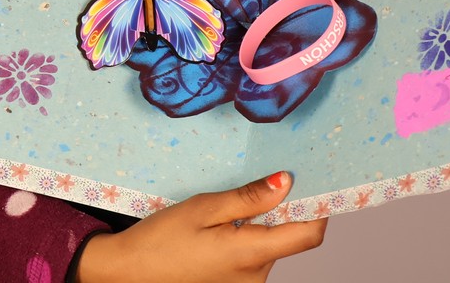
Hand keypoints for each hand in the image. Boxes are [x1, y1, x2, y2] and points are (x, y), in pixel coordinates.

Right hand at [75, 171, 325, 282]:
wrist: (130, 273)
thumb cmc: (162, 238)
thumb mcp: (203, 208)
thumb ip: (248, 197)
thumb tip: (286, 181)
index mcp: (251, 254)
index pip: (308, 235)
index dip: (319, 208)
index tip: (315, 180)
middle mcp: (256, 275)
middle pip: (288, 237)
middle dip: (282, 208)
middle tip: (263, 175)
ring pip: (270, 245)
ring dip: (262, 222)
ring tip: (232, 200)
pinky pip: (254, 256)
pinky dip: (248, 235)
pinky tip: (221, 222)